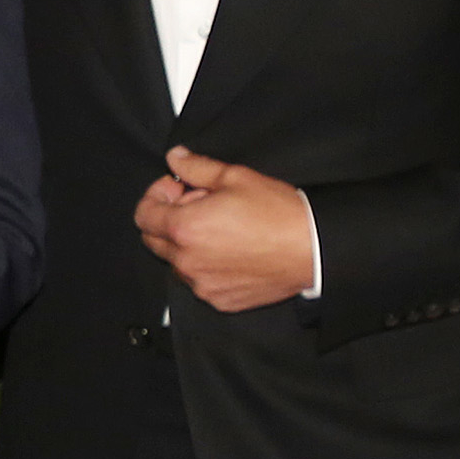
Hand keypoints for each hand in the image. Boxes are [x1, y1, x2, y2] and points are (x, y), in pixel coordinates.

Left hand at [136, 148, 317, 311]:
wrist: (316, 250)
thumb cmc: (281, 215)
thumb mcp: (236, 178)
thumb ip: (197, 167)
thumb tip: (176, 158)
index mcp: (184, 229)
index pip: (143, 215)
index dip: (156, 196)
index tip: (176, 189)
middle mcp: (187, 261)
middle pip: (154, 239)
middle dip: (170, 218)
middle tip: (202, 205)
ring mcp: (203, 284)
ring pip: (177, 261)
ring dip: (188, 243)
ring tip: (221, 228)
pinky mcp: (220, 300)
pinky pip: (199, 281)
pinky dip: (206, 265)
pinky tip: (232, 250)